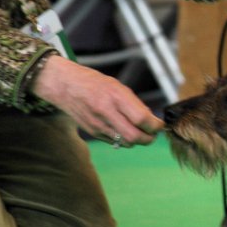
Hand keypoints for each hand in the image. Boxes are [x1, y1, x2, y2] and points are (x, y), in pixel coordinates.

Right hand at [31, 55, 163, 145]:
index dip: (155, 126)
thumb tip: (151, 120)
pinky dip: (124, 140)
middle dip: (149, 138)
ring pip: (126, 142)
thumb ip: (134, 104)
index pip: (142, 119)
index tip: (160, 125)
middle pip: (134, 136)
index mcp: (115, 96)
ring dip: (137, 140)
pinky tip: (124, 131)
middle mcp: (106, 112)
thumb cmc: (94, 83)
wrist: (65, 86)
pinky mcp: (93, 132)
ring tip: (140, 132)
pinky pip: (115, 142)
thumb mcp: (117, 86)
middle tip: (153, 134)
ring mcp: (98, 124)